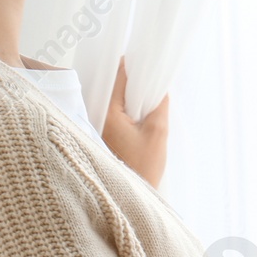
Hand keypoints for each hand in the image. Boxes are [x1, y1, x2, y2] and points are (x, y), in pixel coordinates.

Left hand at [101, 56, 169, 187]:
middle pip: (111, 86)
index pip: (117, 76)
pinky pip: (111, 113)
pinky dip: (123, 108)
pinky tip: (137, 112)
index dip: (132, 64)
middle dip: (129, 80)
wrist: (129, 198)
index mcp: (107, 112)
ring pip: (111, 99)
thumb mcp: (158, 132)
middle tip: (148, 76)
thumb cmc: (143, 167)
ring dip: (126, 95)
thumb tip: (159, 88)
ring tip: (144, 94)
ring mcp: (96, 127)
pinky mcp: (101, 136)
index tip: (145, 59)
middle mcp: (96, 116)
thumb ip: (159, 105)